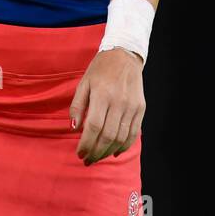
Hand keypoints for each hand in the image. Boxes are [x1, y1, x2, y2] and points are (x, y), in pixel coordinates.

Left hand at [69, 48, 144, 165]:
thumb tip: (74, 129)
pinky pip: (133, 133)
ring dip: (108, 152)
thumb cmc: (100, 69)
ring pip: (121, 137)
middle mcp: (118, 101)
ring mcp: (131, 106)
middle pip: (107, 135)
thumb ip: (77, 106)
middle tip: (87, 160)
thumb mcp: (84, 83)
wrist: (124, 55)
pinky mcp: (140, 108)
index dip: (86, 143)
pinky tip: (114, 152)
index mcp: (102, 94)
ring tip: (98, 157)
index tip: (79, 153)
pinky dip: (124, 146)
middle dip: (96, 152)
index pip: (93, 126)